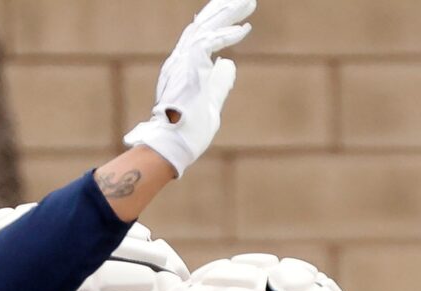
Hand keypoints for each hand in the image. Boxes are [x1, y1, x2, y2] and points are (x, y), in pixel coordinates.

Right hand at [123, 0, 253, 176]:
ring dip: (228, 13)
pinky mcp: (188, 69)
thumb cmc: (188, 132)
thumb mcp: (211, 103)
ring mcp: (182, 62)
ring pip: (206, 27)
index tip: (238, 14)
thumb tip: (229, 63)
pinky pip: (209, 43)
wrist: (172, 147)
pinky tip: (244, 29)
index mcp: (183, 67)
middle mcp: (180, 60)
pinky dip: (227, 35)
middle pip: (203, 24)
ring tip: (248, 2)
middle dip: (225, 9)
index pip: (201, 36)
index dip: (219, 22)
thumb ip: (219, 83)